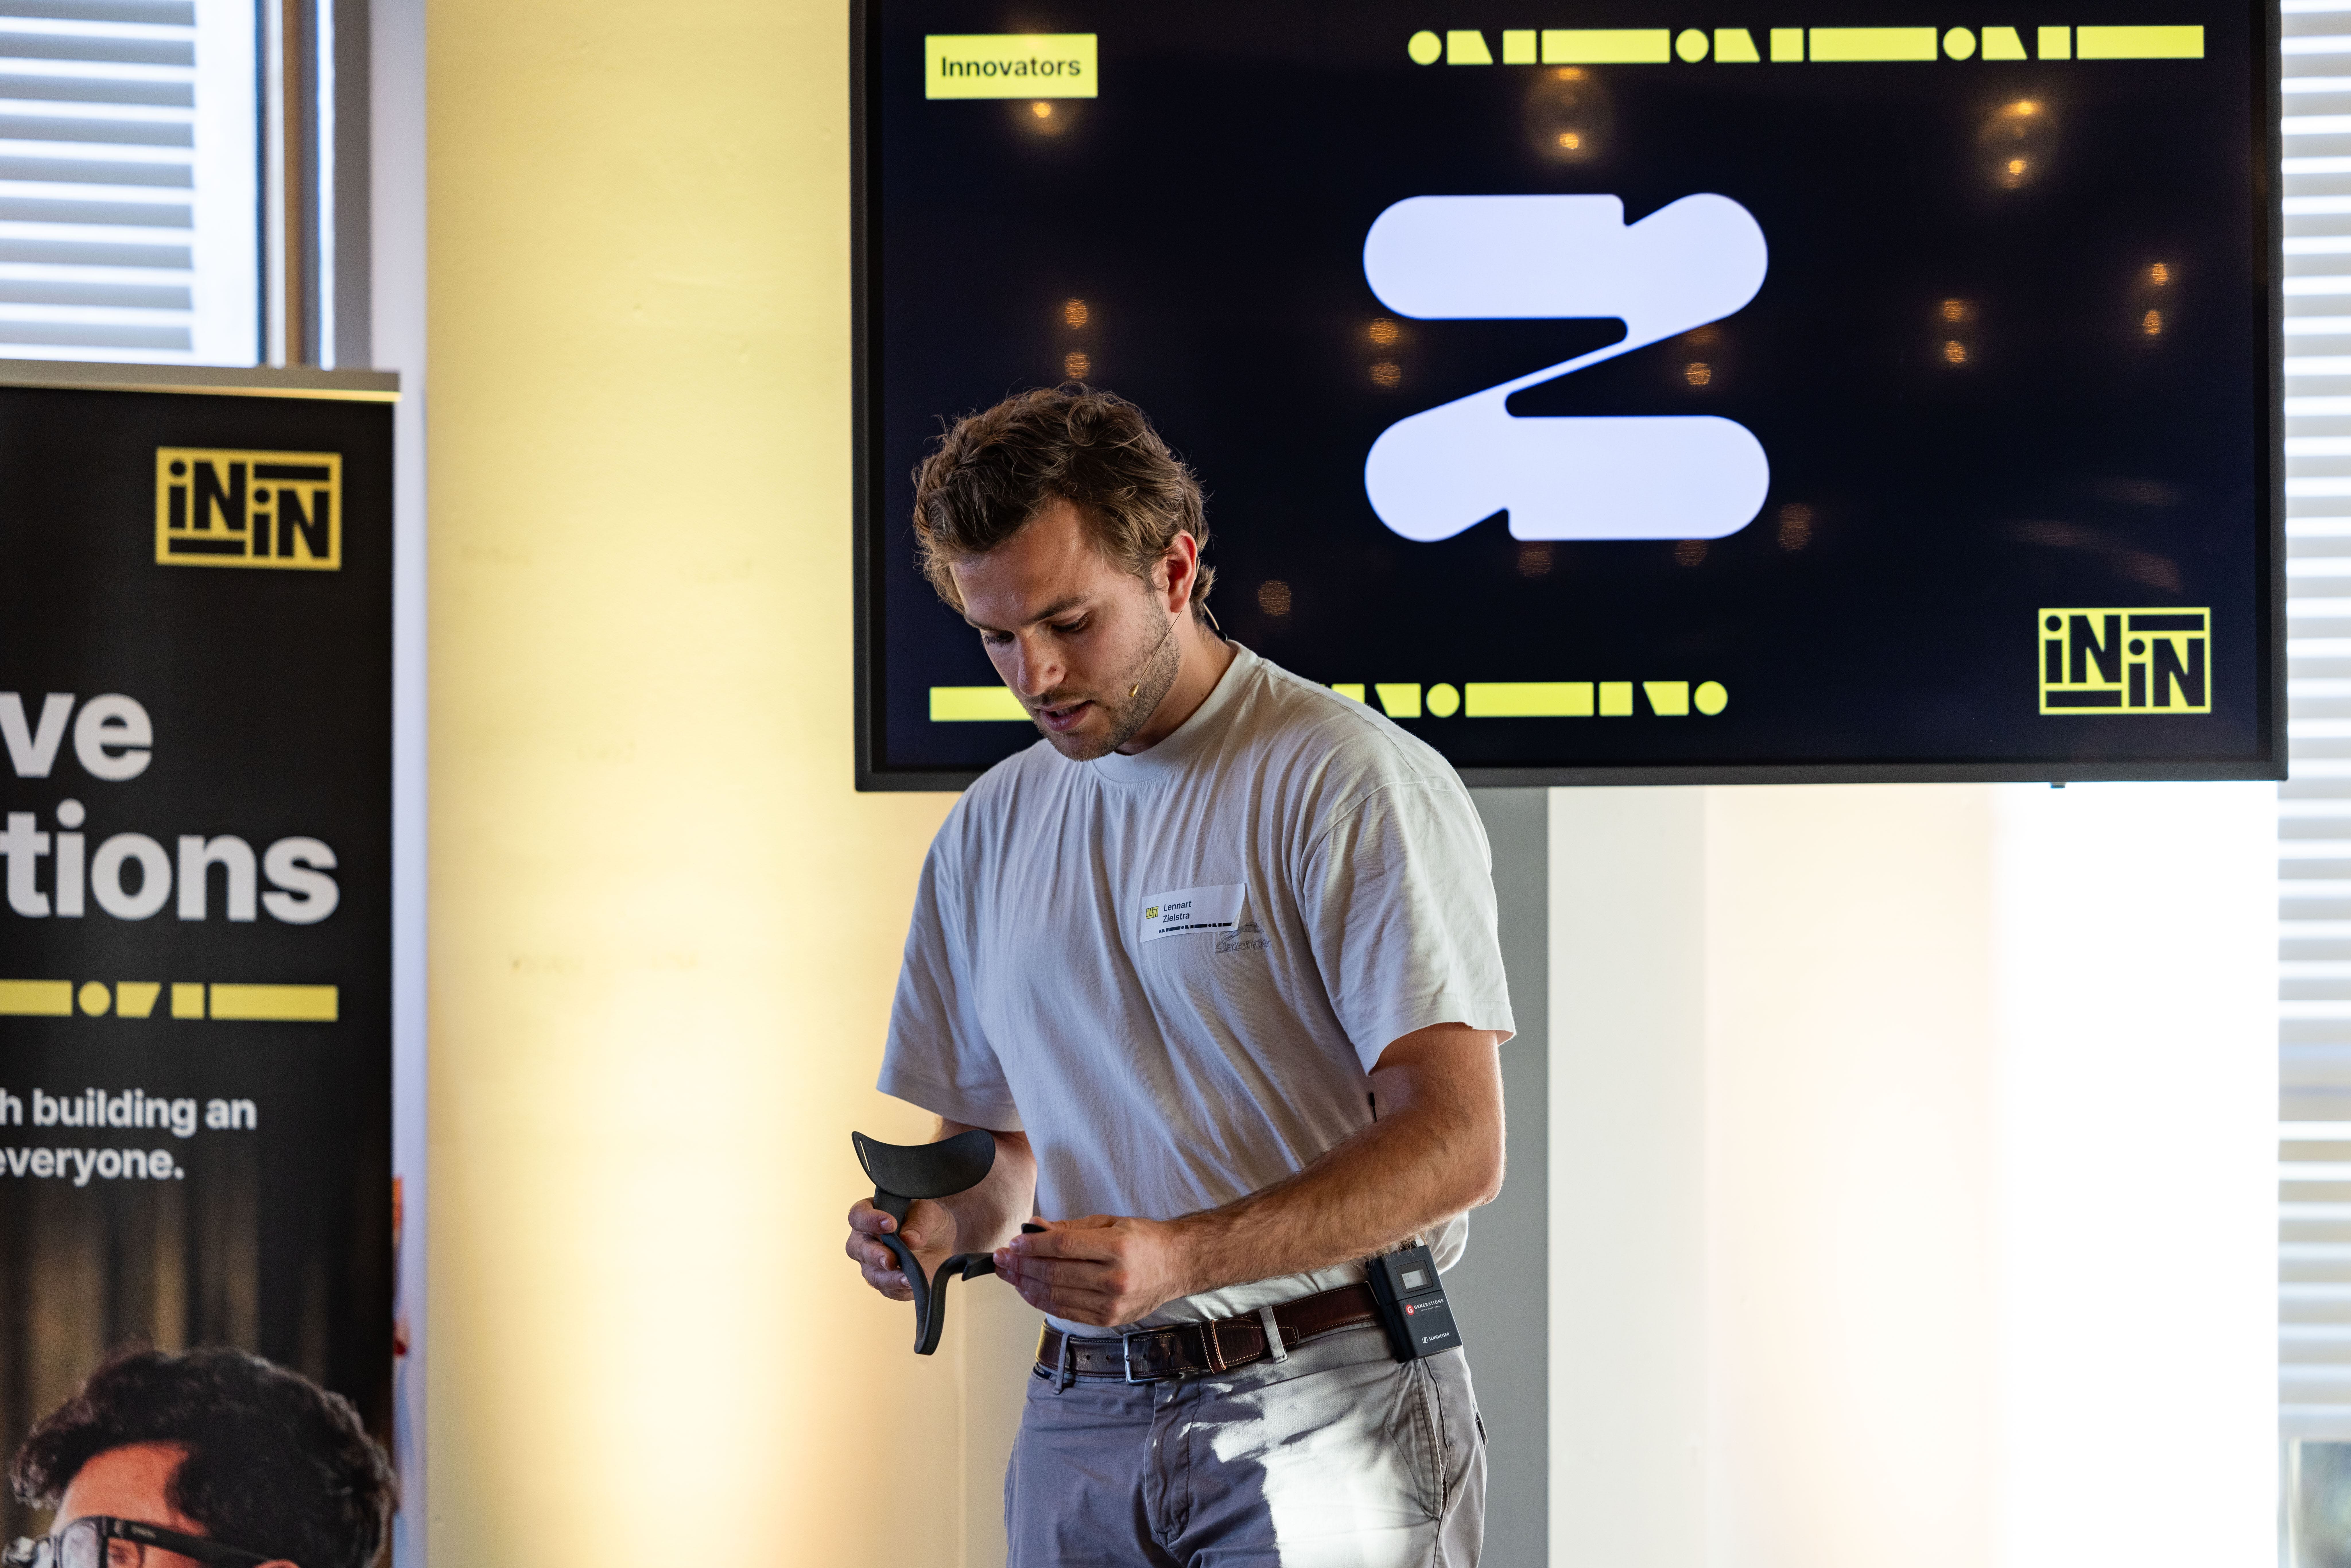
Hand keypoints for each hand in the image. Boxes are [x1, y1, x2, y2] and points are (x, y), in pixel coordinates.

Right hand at [845, 1196, 954, 1301]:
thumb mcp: (930, 1212)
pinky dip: (899, 1287)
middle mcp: (866, 1240)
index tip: (890, 1224)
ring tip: (907, 1277)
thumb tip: (909, 1239)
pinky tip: (911, 1283)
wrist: (944, 1241)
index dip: (869, 1220)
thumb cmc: (929, 1219)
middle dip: (874, 1254)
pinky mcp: (887, 1282)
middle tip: (891, 1258)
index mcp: (870, 1213)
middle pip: (856, 1248)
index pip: (858, 1216)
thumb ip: (919, 1222)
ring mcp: (873, 1264)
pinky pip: (887, 1289)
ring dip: (888, 1277)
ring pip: (871, 1273)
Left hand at [992, 1214, 1192, 1326]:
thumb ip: (1070, 1229)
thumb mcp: (1110, 1223)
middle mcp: (1114, 1279)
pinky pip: (1065, 1312)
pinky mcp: (1107, 1320)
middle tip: (1000, 1258)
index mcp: (1117, 1248)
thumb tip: (1034, 1229)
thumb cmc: (1144, 1240)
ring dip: (1025, 1284)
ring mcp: (1111, 1304)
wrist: (1176, 1265)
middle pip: (1054, 1273)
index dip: (1032, 1246)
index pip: (1062, 1248)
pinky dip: (1041, 1301)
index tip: (1013, 1242)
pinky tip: (1026, 1289)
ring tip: (1007, 1273)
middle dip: (1021, 1265)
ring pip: (1055, 1295)